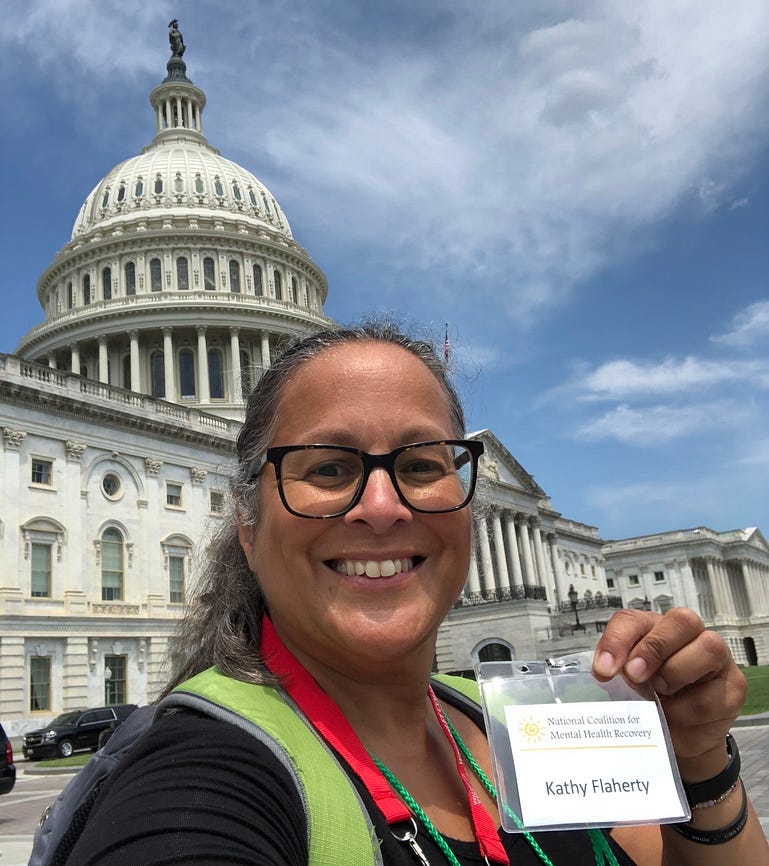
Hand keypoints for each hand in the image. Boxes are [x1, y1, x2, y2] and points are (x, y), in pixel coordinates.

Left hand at [592, 607, 746, 779]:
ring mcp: (717, 658)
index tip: (603, 669)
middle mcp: (689, 635)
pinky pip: (713, 693)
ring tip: (660, 693)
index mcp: (654, 628)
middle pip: (681, 620)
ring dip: (676, 673)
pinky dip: (688, 708)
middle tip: (634, 675)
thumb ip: (620, 672)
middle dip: (654, 647)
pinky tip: (676, 715)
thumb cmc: (652, 700)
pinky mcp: (733, 686)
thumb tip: (607, 671)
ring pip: (707, 647)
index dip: (617, 640)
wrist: (679, 736)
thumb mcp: (628, 685)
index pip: (634, 619)